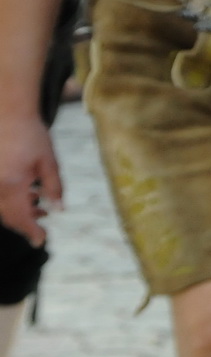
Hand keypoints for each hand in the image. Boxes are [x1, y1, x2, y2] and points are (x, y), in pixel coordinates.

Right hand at [0, 115, 61, 246]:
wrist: (9, 115)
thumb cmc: (32, 136)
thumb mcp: (49, 162)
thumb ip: (54, 188)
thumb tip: (59, 211)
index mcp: (12, 184)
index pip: (20, 217)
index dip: (31, 231)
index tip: (41, 241)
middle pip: (8, 217)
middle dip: (25, 224)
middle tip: (42, 228)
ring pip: (2, 208)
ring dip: (20, 212)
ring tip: (41, 209)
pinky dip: (12, 202)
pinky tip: (30, 196)